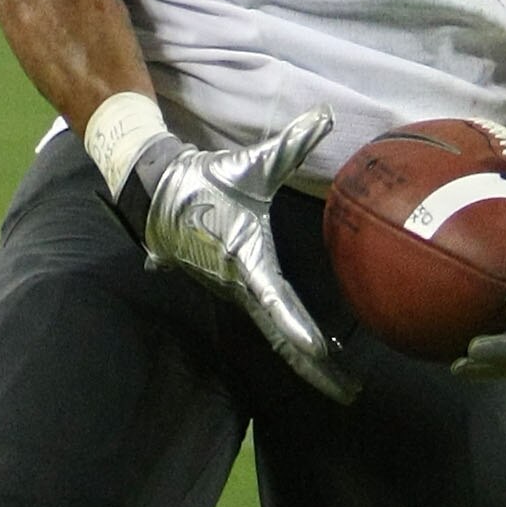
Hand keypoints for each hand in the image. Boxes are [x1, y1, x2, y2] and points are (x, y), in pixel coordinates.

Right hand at [127, 106, 357, 405]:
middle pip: (280, 334)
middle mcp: (238, 284)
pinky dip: (289, 341)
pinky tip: (316, 358)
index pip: (275, 301)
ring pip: (272, 331)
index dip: (297, 327)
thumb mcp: (253, 164)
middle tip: (349, 392)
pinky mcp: (230, 289)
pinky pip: (266, 321)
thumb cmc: (208, 179)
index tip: (321, 351)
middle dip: (314, 367)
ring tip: (339, 384)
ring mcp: (231, 291)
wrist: (156, 189)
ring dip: (303, 360)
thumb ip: (291, 144)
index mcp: (245, 259)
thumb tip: (324, 114)